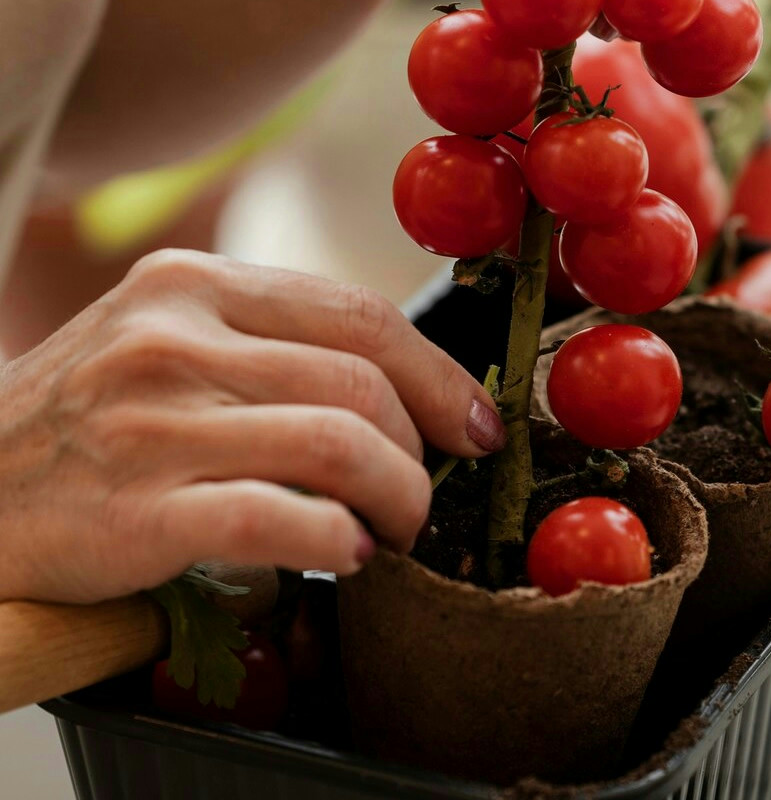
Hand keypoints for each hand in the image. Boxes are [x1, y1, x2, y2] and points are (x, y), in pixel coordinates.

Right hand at [0, 249, 504, 603]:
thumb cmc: (86, 425)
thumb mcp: (165, 345)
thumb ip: (270, 347)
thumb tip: (406, 391)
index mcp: (191, 286)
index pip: (359, 314)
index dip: (441, 376)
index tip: (477, 425)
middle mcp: (170, 340)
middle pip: (363, 384)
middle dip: (424, 451)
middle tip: (425, 498)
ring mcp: (150, 423)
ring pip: (339, 446)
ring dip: (397, 500)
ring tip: (392, 531)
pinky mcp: (135, 512)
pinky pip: (280, 521)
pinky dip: (336, 544)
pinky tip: (342, 558)